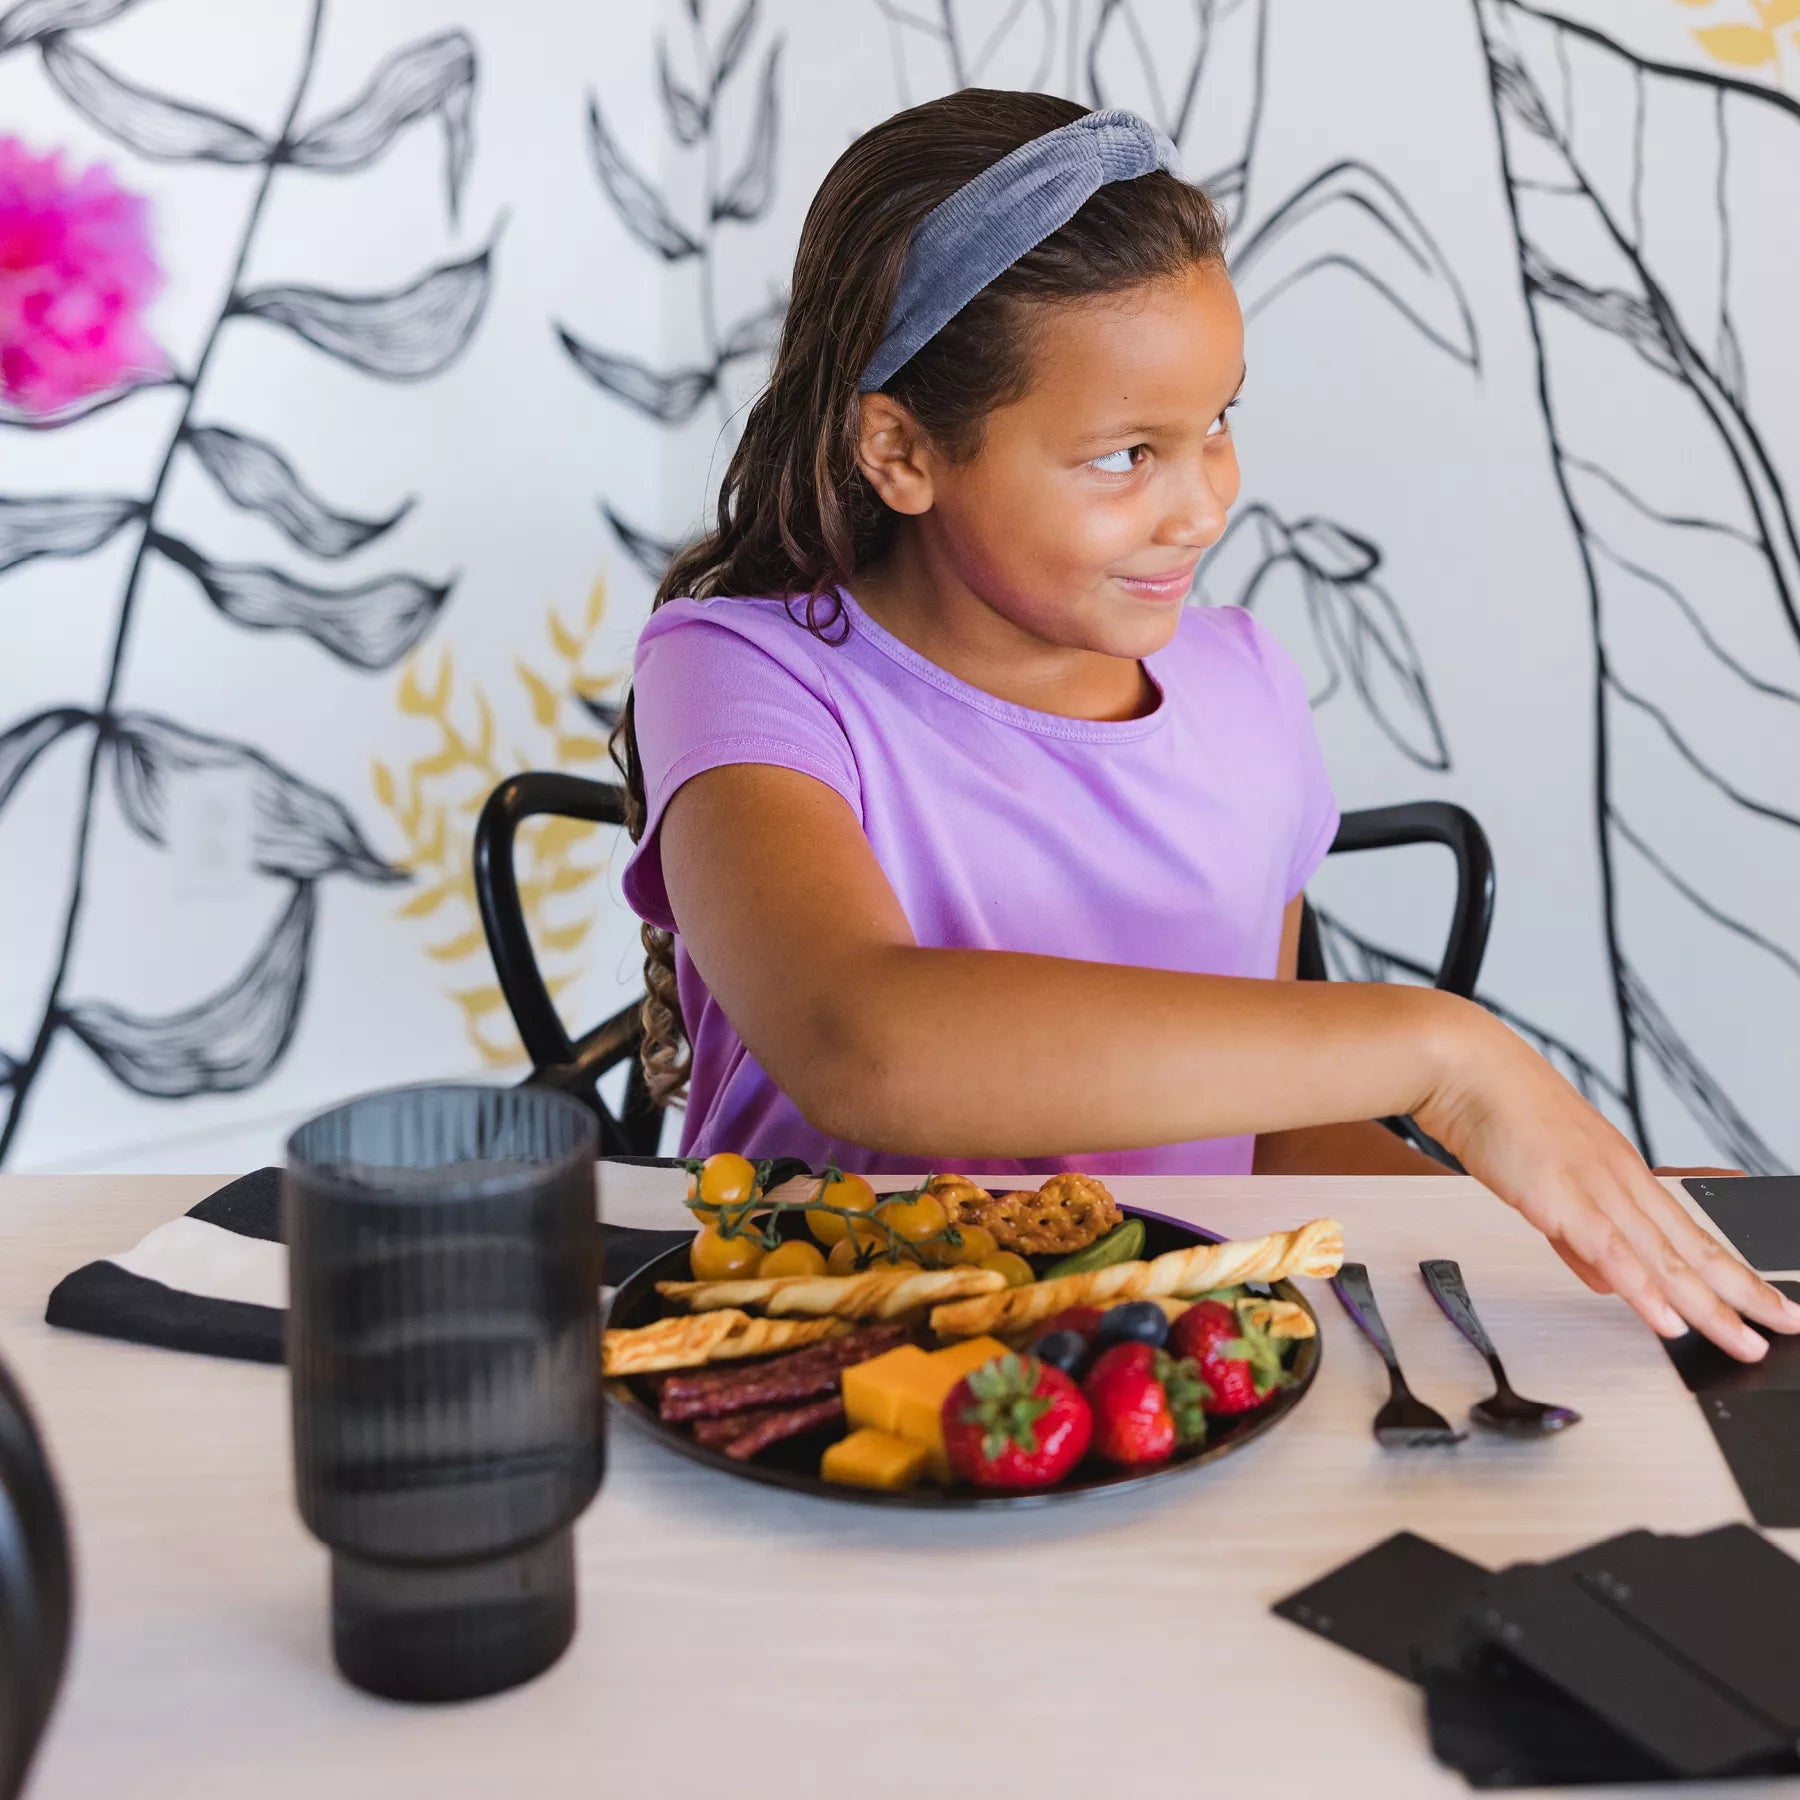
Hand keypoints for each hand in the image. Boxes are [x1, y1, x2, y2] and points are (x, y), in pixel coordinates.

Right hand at [1413, 1000, 1799, 1361]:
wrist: (1465, 1068)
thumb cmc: (1496, 1109)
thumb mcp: (1543, 1178)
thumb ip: (1575, 1237)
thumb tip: (1604, 1280)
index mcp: (1621, 1172)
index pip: (1692, 1233)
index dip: (1734, 1271)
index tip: (1767, 1300)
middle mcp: (1621, 1179)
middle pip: (1694, 1249)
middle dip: (1745, 1294)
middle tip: (1787, 1326)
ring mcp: (1596, 1187)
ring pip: (1664, 1258)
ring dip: (1710, 1306)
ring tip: (1744, 1342)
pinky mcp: (1561, 1198)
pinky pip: (1610, 1253)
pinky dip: (1642, 1290)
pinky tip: (1669, 1321)